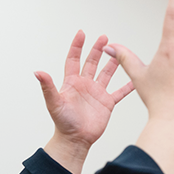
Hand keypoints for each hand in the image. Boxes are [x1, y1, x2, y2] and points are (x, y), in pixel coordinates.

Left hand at [39, 31, 133, 173]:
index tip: (82, 33)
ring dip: (113, 63)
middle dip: (98, 50)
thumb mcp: (54, 103)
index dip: (77, 46)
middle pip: (92, 63)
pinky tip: (135, 79)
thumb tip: (38, 72)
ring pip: (106, 74)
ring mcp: (97, 93)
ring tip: (120, 52)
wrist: (75, 139)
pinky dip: (128, 86)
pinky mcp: (107, 103)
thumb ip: (48, 87)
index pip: (74, 59)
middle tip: (105, 38)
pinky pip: (120, 92)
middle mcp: (85, 85)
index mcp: (72, 82)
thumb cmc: (63, 123)